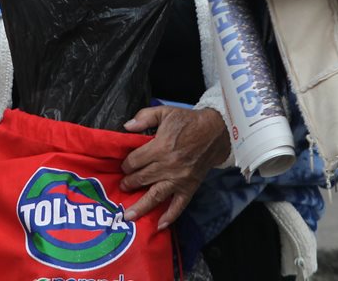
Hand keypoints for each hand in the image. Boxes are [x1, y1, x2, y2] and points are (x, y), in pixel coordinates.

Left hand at [120, 106, 230, 229]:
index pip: (135, 161)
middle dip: (129, 183)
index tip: (124, 166)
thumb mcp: (165, 112)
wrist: (214, 132)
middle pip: (142, 178)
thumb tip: (126, 127)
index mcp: (160, 147)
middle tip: (123, 186)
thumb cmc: (188, 121)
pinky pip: (179, 205)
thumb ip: (144, 117)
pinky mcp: (189, 187)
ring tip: (128, 215)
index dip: (126, 165)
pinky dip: (170, 216)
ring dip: (140, 206)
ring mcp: (179, 179)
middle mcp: (168, 166)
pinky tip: (159, 225)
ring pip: (156, 195)